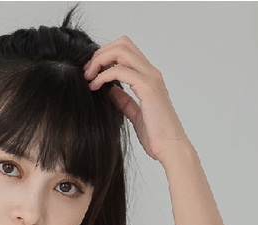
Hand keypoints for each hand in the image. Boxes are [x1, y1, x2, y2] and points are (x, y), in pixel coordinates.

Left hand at [83, 37, 189, 164]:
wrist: (170, 148)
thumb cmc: (156, 135)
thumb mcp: (134, 113)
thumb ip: (123, 99)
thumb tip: (109, 89)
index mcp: (148, 77)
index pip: (125, 50)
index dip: (105, 56)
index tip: (91, 73)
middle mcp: (150, 72)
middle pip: (122, 43)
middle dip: (100, 54)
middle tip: (87, 72)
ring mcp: (150, 78)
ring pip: (121, 51)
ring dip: (100, 61)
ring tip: (88, 77)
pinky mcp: (147, 88)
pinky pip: (120, 70)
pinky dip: (104, 75)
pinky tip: (95, 87)